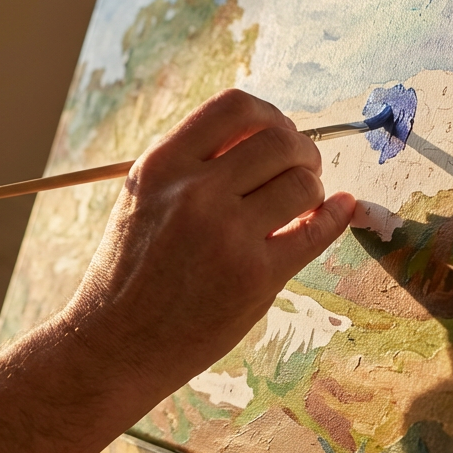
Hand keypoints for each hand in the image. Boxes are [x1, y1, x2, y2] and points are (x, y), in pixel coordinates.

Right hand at [62, 88, 355, 400]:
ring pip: (302, 183)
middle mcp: (194, 192)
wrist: (114, 346)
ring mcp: (226, 235)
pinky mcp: (254, 277)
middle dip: (302, 151)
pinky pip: (316, 232)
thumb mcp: (141, 199)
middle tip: (302, 170)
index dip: (268, 116)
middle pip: (279, 139)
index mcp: (162, 166)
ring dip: (313, 189)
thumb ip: (189, 165)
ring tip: (302, 206)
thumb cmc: (129, 274)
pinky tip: (339, 211)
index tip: (275, 135)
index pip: (235, 107)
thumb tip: (260, 134)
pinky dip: (335, 216)